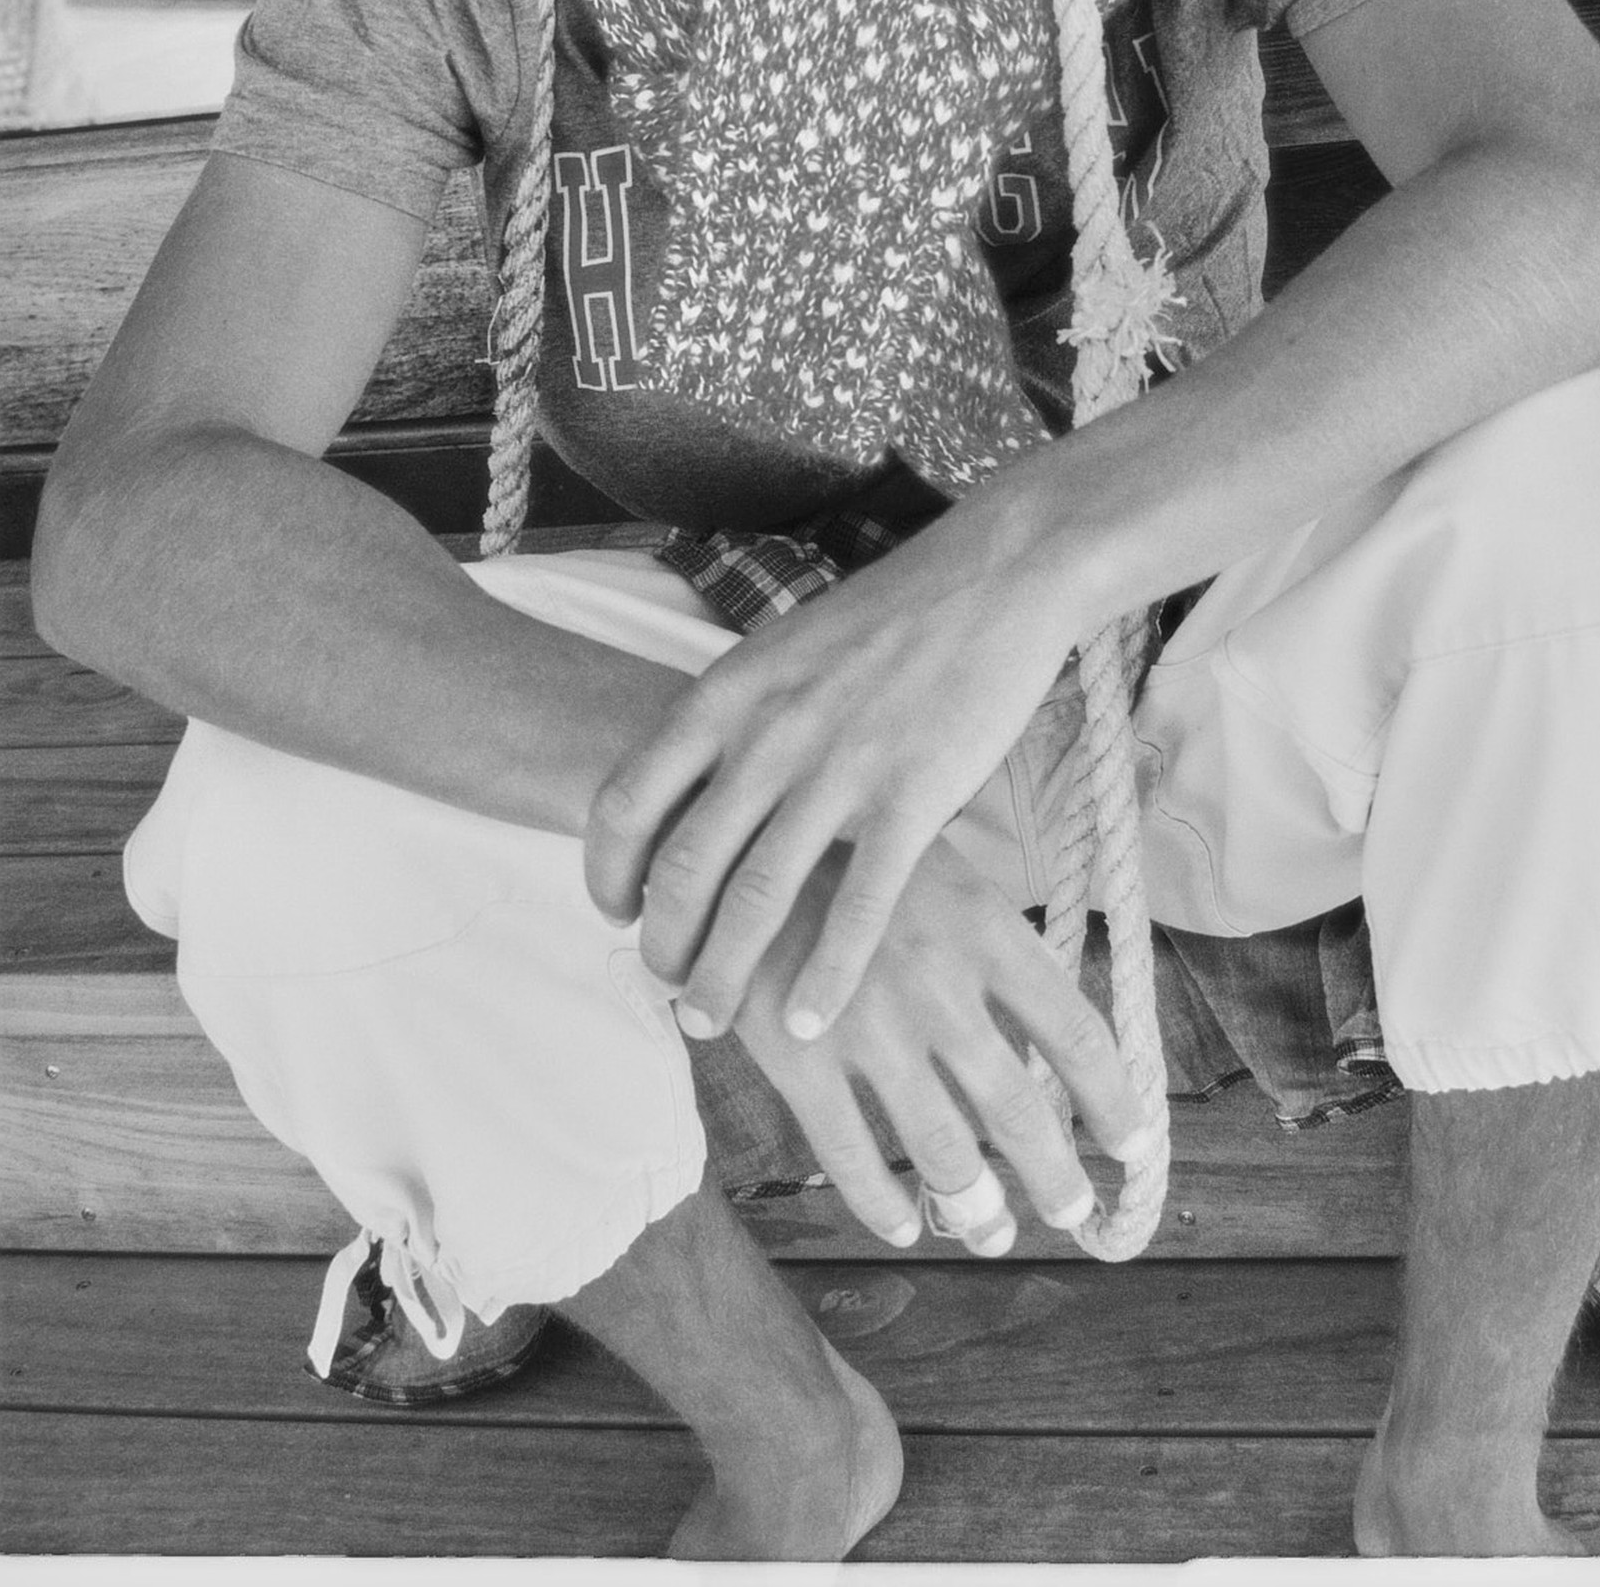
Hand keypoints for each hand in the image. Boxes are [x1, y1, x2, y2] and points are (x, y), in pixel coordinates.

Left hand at [583, 482, 1104, 1040]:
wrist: (993, 575)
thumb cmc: (888, 614)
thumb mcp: (782, 648)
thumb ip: (733, 715)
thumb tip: (689, 783)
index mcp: (726, 694)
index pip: (624, 802)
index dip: (606, 873)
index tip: (618, 913)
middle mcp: (768, 735)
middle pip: (681, 870)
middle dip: (662, 946)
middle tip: (666, 988)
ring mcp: (839, 769)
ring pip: (756, 903)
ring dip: (724, 979)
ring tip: (712, 1023)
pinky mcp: (913, 798)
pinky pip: (857, 910)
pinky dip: (826, 977)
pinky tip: (813, 1022)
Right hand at [718, 832, 1154, 1247]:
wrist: (738, 839)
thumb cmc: (854, 854)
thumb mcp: (941, 872)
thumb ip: (991, 950)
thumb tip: (1049, 1034)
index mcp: (985, 929)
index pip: (1076, 1031)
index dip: (1112, 1099)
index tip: (1131, 1143)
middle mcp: (939, 985)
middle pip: (1020, 1109)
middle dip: (1055, 1177)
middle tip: (1074, 1213)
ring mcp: (868, 1028)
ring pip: (945, 1150)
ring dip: (979, 1208)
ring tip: (994, 1233)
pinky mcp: (798, 1059)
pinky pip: (851, 1157)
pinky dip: (883, 1206)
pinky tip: (904, 1224)